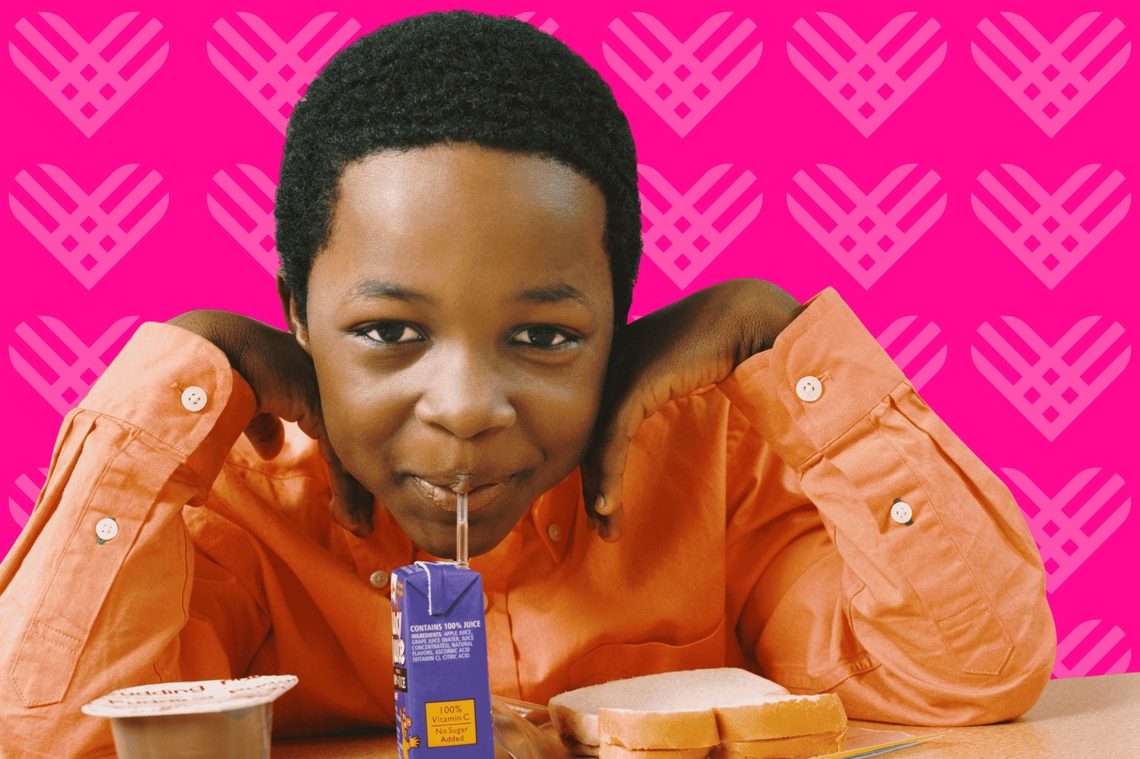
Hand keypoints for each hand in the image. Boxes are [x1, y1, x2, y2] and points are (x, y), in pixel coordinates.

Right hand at [168, 310, 374, 537]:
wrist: (203, 349)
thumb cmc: (212, 370)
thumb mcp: (245, 400)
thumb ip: (264, 423)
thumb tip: (271, 450)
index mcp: (305, 374)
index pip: (333, 422)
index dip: (342, 461)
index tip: (346, 495)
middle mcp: (323, 378)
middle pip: (350, 437)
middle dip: (357, 479)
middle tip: (362, 517)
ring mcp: (325, 391)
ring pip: (350, 450)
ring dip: (355, 493)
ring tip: (358, 526)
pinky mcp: (321, 410)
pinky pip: (340, 457)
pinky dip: (346, 491)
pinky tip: (347, 517)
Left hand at [581, 279, 803, 540]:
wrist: (744, 316)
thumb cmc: (716, 344)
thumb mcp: (670, 372)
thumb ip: (648, 394)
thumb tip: (638, 428)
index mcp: (610, 360)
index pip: (590, 423)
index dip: (593, 466)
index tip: (602, 505)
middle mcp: (605, 365)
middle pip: (586, 437)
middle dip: (592, 486)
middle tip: (602, 526)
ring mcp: (616, 372)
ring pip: (595, 443)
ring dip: (601, 492)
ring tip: (607, 527)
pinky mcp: (634, 383)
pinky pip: (613, 439)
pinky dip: (609, 475)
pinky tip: (609, 505)